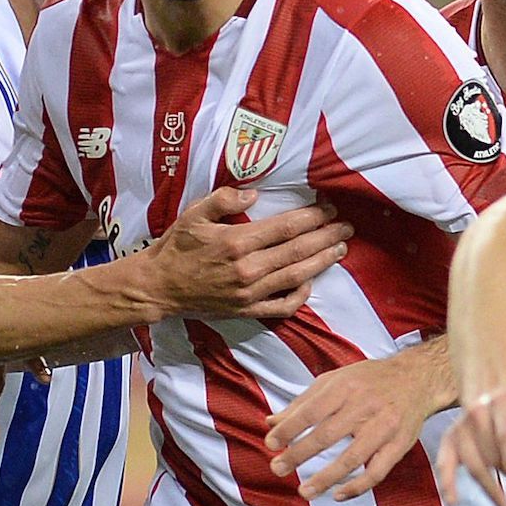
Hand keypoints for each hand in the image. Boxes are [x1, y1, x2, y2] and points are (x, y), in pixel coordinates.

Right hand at [148, 187, 352, 318]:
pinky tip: (311, 282)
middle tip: (346, 227)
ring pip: (296, 276)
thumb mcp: (194, 214)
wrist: (159, 287)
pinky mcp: (247, 311)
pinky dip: (300, 295)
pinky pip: (281, 306)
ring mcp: (249, 293)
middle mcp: (247, 269)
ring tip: (340, 249)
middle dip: (326, 237)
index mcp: (236, 243)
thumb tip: (254, 195)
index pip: (285, 228)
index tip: (328, 208)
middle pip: (297, 251)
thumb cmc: (176, 247)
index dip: (311, 217)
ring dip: (321, 262)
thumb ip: (224, 200)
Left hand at [266, 352, 449, 500]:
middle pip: (327, 435)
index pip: (311, 411)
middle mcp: (365, 406)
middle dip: (299, 454)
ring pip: (352, 458)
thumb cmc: (370, 380)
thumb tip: (271, 422)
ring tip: (304, 491)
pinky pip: (377, 472)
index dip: (288, 429)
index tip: (271, 444)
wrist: (417, 378)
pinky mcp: (399, 445)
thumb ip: (303, 402)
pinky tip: (337, 494)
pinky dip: (357, 487)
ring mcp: (384, 427)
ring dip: (325, 478)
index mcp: (345, 387)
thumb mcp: (335, 380)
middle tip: (278, 468)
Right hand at [435, 387, 505, 505]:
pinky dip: (447, 483)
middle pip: (490, 454)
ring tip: (505, 500)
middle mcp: (478, 410)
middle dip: (505, 469)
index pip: (505, 436)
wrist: (497, 399)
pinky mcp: (449, 440)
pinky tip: (453, 500)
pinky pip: (445, 464)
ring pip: (473, 463)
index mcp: (504, 402)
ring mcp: (461, 426)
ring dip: (490, 484)